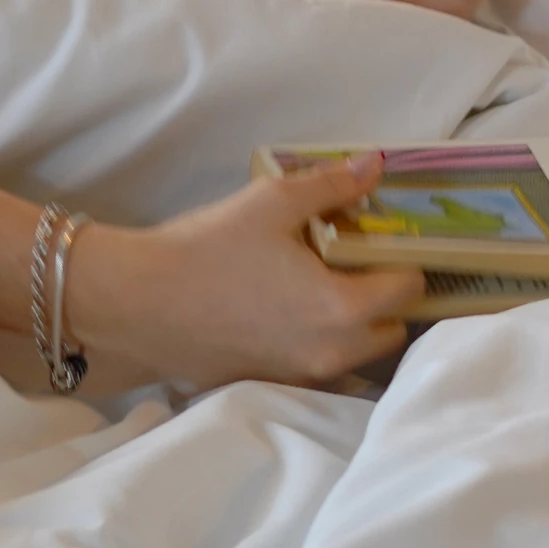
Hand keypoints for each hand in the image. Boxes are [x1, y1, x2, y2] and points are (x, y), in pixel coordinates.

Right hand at [67, 156, 423, 389]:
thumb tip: (377, 164)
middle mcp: (333, 352)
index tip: (386, 241)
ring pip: (357, 354)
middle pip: (391, 330)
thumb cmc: (207, 249)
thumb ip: (333, 185)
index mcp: (343, 308)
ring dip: (356, 325)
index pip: (409, 290)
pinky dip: (320, 343)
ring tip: (325, 284)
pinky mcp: (272, 383)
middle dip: (386, 299)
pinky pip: (319, 367)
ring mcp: (302, 375)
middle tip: (360, 263)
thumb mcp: (272, 202)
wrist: (139, 303)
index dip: (405, 260)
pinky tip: (289, 311)